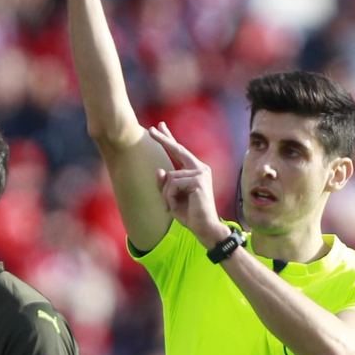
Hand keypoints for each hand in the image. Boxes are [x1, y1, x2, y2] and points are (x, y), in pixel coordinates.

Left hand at [148, 122, 230, 248]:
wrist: (204, 227)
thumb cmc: (189, 214)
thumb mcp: (171, 197)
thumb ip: (165, 183)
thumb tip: (159, 170)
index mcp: (195, 170)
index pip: (180, 151)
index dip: (169, 138)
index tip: (160, 126)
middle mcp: (200, 168)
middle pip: (177, 149)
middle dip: (163, 139)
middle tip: (150, 129)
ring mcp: (200, 173)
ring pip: (169, 176)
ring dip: (166, 194)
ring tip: (172, 206)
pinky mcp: (198, 180)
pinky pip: (172, 183)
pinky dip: (169, 197)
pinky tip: (175, 206)